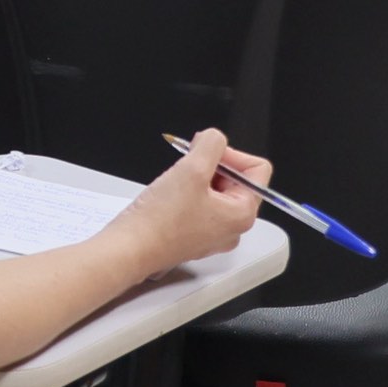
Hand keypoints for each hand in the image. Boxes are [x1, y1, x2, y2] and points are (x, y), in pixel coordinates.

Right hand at [125, 128, 269, 271]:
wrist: (131, 248)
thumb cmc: (159, 222)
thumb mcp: (191, 169)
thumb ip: (211, 144)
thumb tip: (214, 138)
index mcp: (243, 214)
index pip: (256, 169)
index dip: (231, 153)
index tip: (206, 151)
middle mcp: (232, 227)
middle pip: (236, 178)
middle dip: (212, 164)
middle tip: (188, 163)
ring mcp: (213, 233)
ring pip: (215, 190)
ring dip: (197, 177)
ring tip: (177, 181)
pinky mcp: (193, 235)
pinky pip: (200, 204)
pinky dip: (187, 192)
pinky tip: (171, 194)